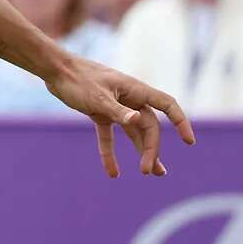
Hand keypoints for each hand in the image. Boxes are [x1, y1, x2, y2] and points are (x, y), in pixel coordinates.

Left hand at [45, 56, 195, 177]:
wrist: (53, 70)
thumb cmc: (76, 79)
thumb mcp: (97, 97)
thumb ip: (117, 111)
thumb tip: (138, 121)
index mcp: (135, 90)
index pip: (167, 105)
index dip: (181, 121)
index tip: (189, 142)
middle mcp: (129, 98)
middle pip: (149, 126)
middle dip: (151, 149)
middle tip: (148, 171)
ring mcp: (114, 106)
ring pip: (133, 132)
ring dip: (140, 151)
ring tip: (149, 173)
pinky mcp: (99, 112)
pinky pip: (109, 135)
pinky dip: (110, 152)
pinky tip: (112, 172)